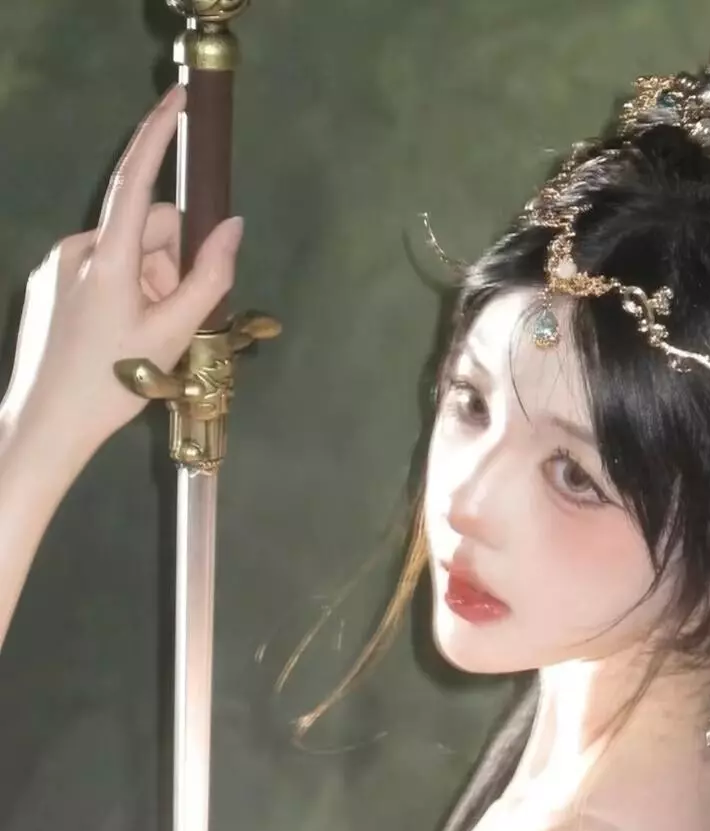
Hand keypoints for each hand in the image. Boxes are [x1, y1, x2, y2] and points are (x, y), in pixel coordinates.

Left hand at [1, 85, 243, 461]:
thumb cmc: (114, 381)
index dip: (158, 134)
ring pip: (128, 253)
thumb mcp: (175, 333)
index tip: (180, 99)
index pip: (138, 180)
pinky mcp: (49, 283)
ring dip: (152, 281)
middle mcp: (79, 248)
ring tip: (149, 334)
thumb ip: (210, 277)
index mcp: (109, 258)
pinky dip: (127, 290)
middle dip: (174, 261)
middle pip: (147, 230)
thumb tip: (232, 226)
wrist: (46, 421)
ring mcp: (60, 265)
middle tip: (179, 316)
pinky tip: (122, 334)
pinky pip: (104, 269)